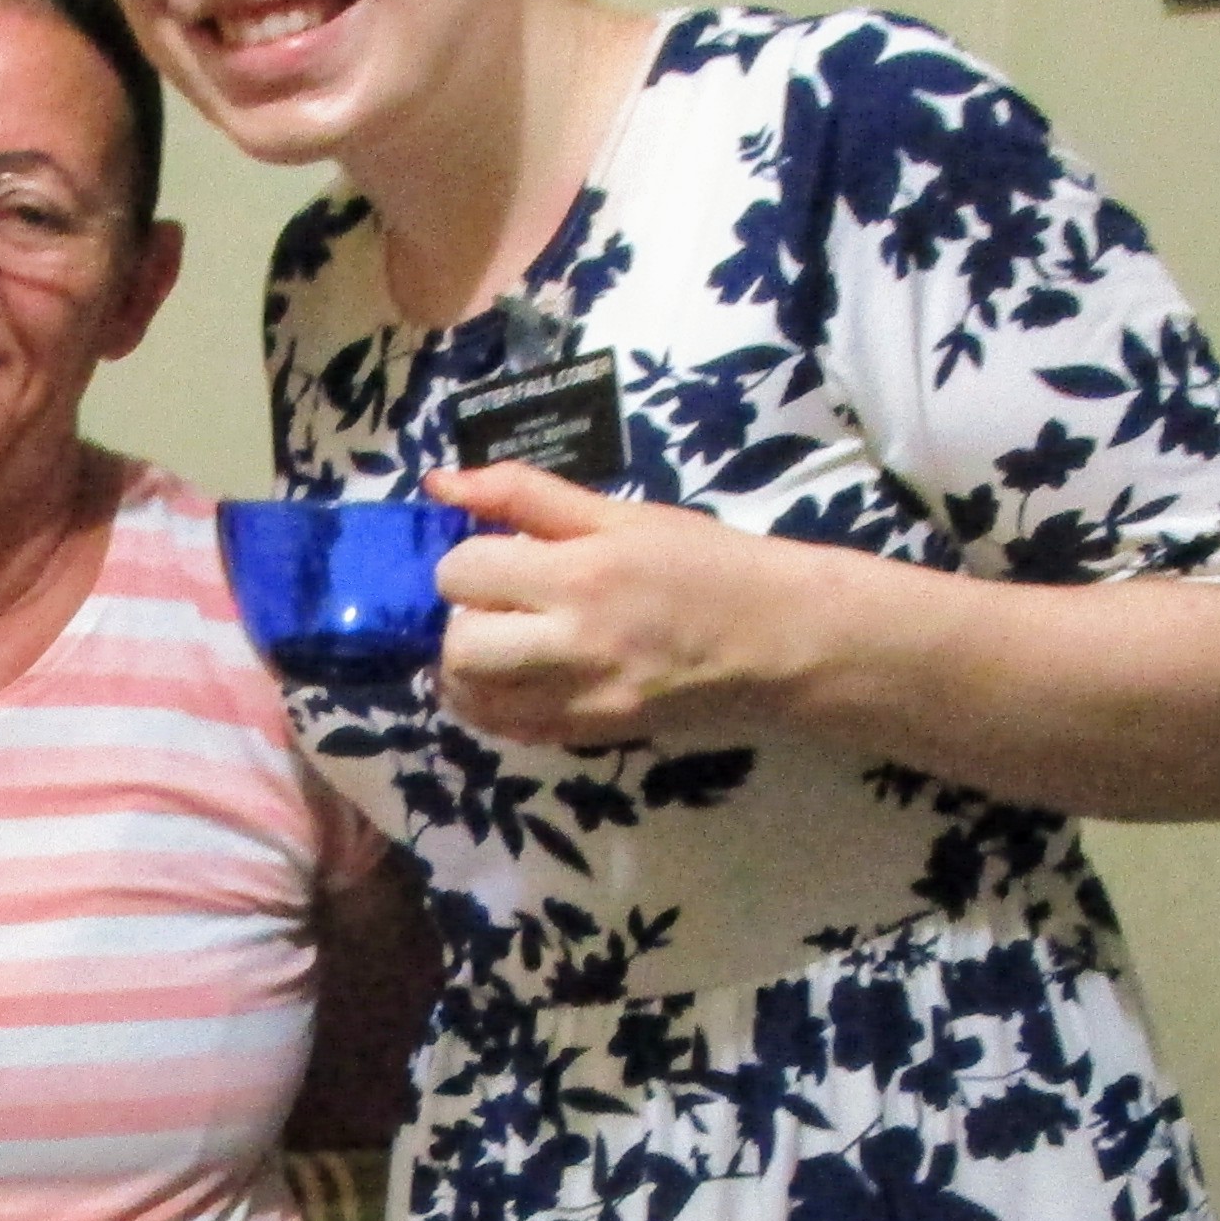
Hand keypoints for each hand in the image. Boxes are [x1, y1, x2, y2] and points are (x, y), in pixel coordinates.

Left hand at [420, 463, 807, 749]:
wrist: (780, 641)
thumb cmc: (707, 563)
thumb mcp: (622, 515)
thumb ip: (525, 494)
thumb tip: (439, 483)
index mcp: (581, 573)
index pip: (464, 571)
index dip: (468, 559)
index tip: (500, 557)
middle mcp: (574, 644)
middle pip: (457, 643)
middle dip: (461, 618)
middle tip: (496, 604)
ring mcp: (580, 700)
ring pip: (470, 696)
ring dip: (466, 666)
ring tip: (503, 641)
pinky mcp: (590, 737)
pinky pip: (505, 731)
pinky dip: (491, 704)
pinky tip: (516, 676)